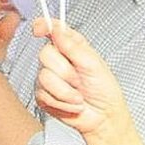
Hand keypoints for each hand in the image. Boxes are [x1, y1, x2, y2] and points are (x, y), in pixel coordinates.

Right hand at [33, 17, 134, 143]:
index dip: (43, 26)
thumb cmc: (105, 92)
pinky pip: (43, 94)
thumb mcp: (95, 65)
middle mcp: (59, 60)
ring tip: (78, 96)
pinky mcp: (44, 95)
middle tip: (79, 79)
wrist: (103, 118)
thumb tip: (58, 30)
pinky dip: (62, 102)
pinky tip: (72, 104)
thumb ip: (74, 47)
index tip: (39, 29)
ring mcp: (49, 78)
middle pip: (45, 54)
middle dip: (65, 71)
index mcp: (72, 47)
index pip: (53, 30)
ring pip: (43, 77)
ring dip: (65, 91)